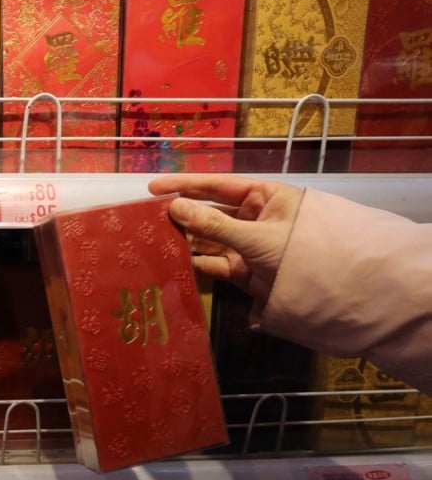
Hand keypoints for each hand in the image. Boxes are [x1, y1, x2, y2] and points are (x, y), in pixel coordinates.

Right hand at [148, 174, 303, 301]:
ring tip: (155, 238)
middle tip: (149, 216)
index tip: (155, 187)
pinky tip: (174, 260)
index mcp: (263, 197)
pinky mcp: (241, 270)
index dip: (186, 185)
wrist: (330, 294)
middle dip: (182, 214)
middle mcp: (252, 218)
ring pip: (208, 238)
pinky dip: (195, 262)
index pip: (218, 186)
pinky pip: (213, 262)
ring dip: (185, 239)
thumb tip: (176, 207)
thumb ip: (214, 224)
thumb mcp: (256, 236)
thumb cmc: (299, 250)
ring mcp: (245, 245)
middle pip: (210, 212)